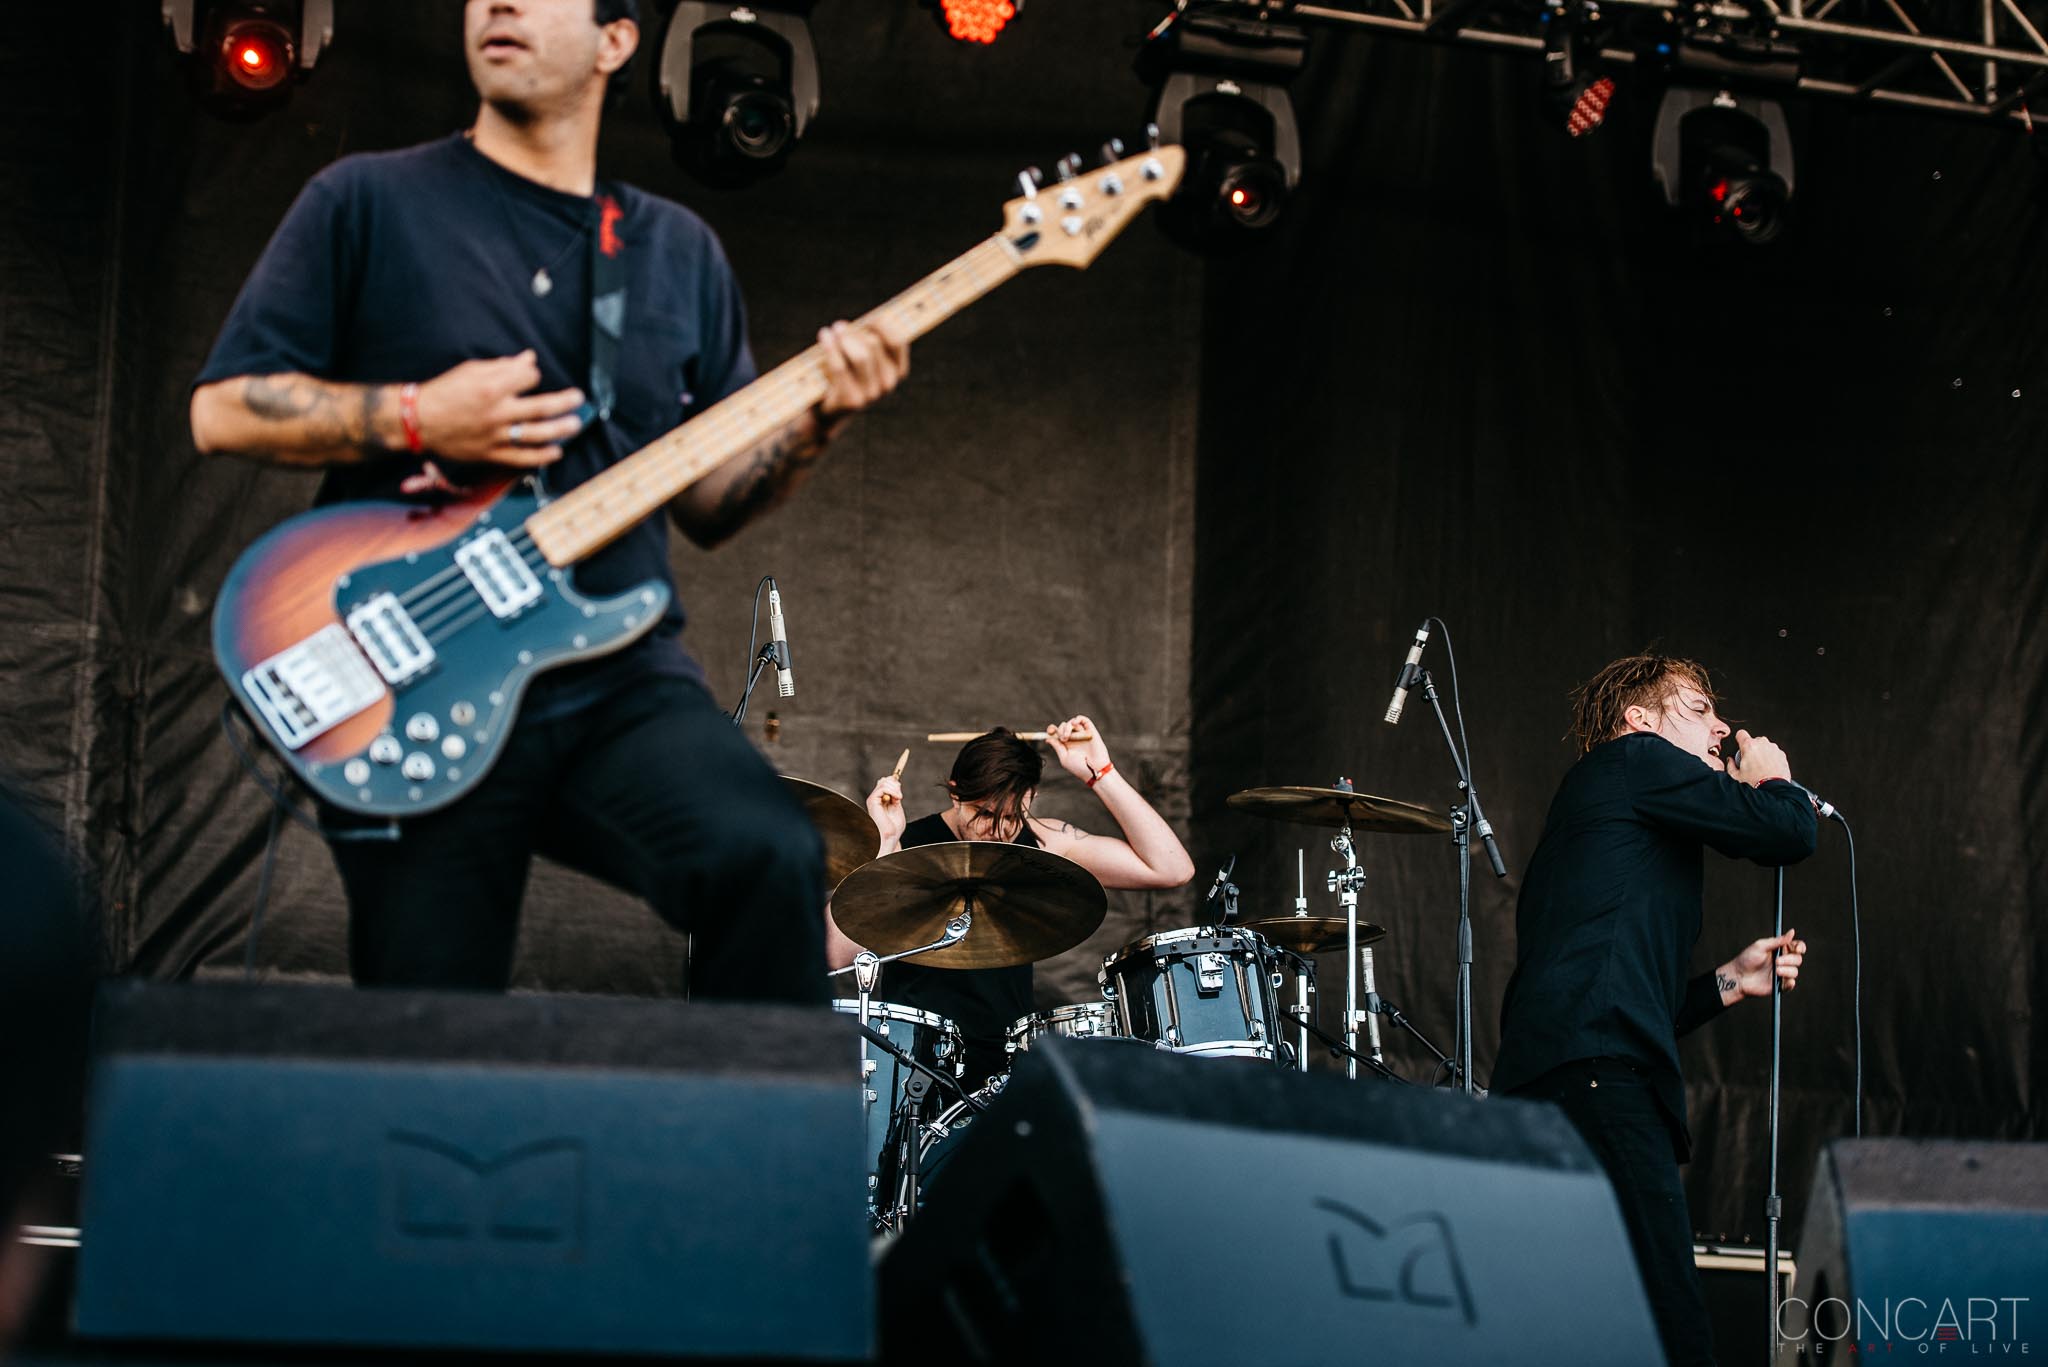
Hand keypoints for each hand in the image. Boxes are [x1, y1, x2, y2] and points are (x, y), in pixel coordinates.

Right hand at [413, 351, 582, 466]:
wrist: (418, 420)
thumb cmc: (444, 391)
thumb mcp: (471, 370)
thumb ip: (502, 366)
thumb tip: (528, 359)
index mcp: (491, 386)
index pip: (528, 378)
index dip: (534, 375)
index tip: (533, 376)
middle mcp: (497, 412)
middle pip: (541, 407)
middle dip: (564, 402)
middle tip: (578, 398)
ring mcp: (496, 435)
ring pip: (536, 434)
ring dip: (560, 429)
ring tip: (575, 424)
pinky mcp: (491, 453)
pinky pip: (522, 457)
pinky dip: (541, 456)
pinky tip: (556, 451)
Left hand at [815, 320, 909, 431]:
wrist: (827, 412)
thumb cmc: (844, 375)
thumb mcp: (859, 356)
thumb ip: (864, 339)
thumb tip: (858, 322)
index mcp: (897, 371)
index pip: (897, 341)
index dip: (881, 325)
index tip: (866, 318)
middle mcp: (888, 384)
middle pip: (873, 344)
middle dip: (854, 332)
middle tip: (839, 327)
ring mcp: (871, 395)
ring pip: (861, 355)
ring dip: (843, 339)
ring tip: (830, 332)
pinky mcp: (852, 401)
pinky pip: (841, 367)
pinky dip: (830, 348)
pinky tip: (824, 336)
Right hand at [866, 774, 905, 851]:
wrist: (889, 837)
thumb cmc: (893, 828)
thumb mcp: (897, 807)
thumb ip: (896, 796)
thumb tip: (896, 783)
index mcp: (881, 800)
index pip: (885, 783)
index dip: (894, 783)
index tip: (900, 794)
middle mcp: (875, 799)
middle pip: (884, 781)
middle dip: (895, 785)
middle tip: (900, 797)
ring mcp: (873, 799)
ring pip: (884, 782)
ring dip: (895, 788)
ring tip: (899, 798)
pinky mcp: (872, 801)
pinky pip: (882, 788)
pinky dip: (892, 790)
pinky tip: (897, 798)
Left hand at [1045, 715, 1111, 784]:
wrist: (1095, 769)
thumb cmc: (1080, 767)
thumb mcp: (1065, 758)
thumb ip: (1057, 747)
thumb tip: (1048, 739)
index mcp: (1066, 745)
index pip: (1057, 732)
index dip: (1052, 729)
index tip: (1050, 731)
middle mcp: (1074, 738)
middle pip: (1063, 726)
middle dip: (1060, 730)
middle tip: (1063, 739)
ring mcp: (1082, 734)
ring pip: (1072, 723)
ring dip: (1067, 727)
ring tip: (1068, 737)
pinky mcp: (1091, 731)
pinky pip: (1084, 720)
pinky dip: (1077, 719)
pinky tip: (1074, 724)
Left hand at [1719, 929, 1806, 1003]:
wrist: (1738, 976)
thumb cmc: (1747, 959)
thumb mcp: (1761, 946)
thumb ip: (1777, 941)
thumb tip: (1792, 932)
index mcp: (1780, 950)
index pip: (1797, 947)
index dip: (1800, 947)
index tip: (1798, 949)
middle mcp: (1783, 961)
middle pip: (1798, 959)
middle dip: (1790, 960)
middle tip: (1777, 961)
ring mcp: (1782, 974)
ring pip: (1795, 971)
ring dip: (1786, 970)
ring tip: (1775, 971)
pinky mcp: (1780, 985)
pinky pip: (1791, 984)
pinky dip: (1790, 982)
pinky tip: (1784, 980)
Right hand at [1725, 728, 1791, 785]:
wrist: (1773, 788)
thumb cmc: (1756, 782)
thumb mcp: (1736, 776)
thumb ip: (1730, 765)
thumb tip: (1730, 761)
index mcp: (1749, 745)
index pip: (1741, 733)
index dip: (1739, 739)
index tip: (1740, 745)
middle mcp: (1762, 744)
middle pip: (1754, 740)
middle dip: (1752, 748)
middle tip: (1750, 761)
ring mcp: (1773, 748)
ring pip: (1765, 746)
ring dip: (1762, 753)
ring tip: (1761, 766)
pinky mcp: (1782, 754)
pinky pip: (1774, 753)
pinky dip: (1771, 758)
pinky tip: (1768, 768)